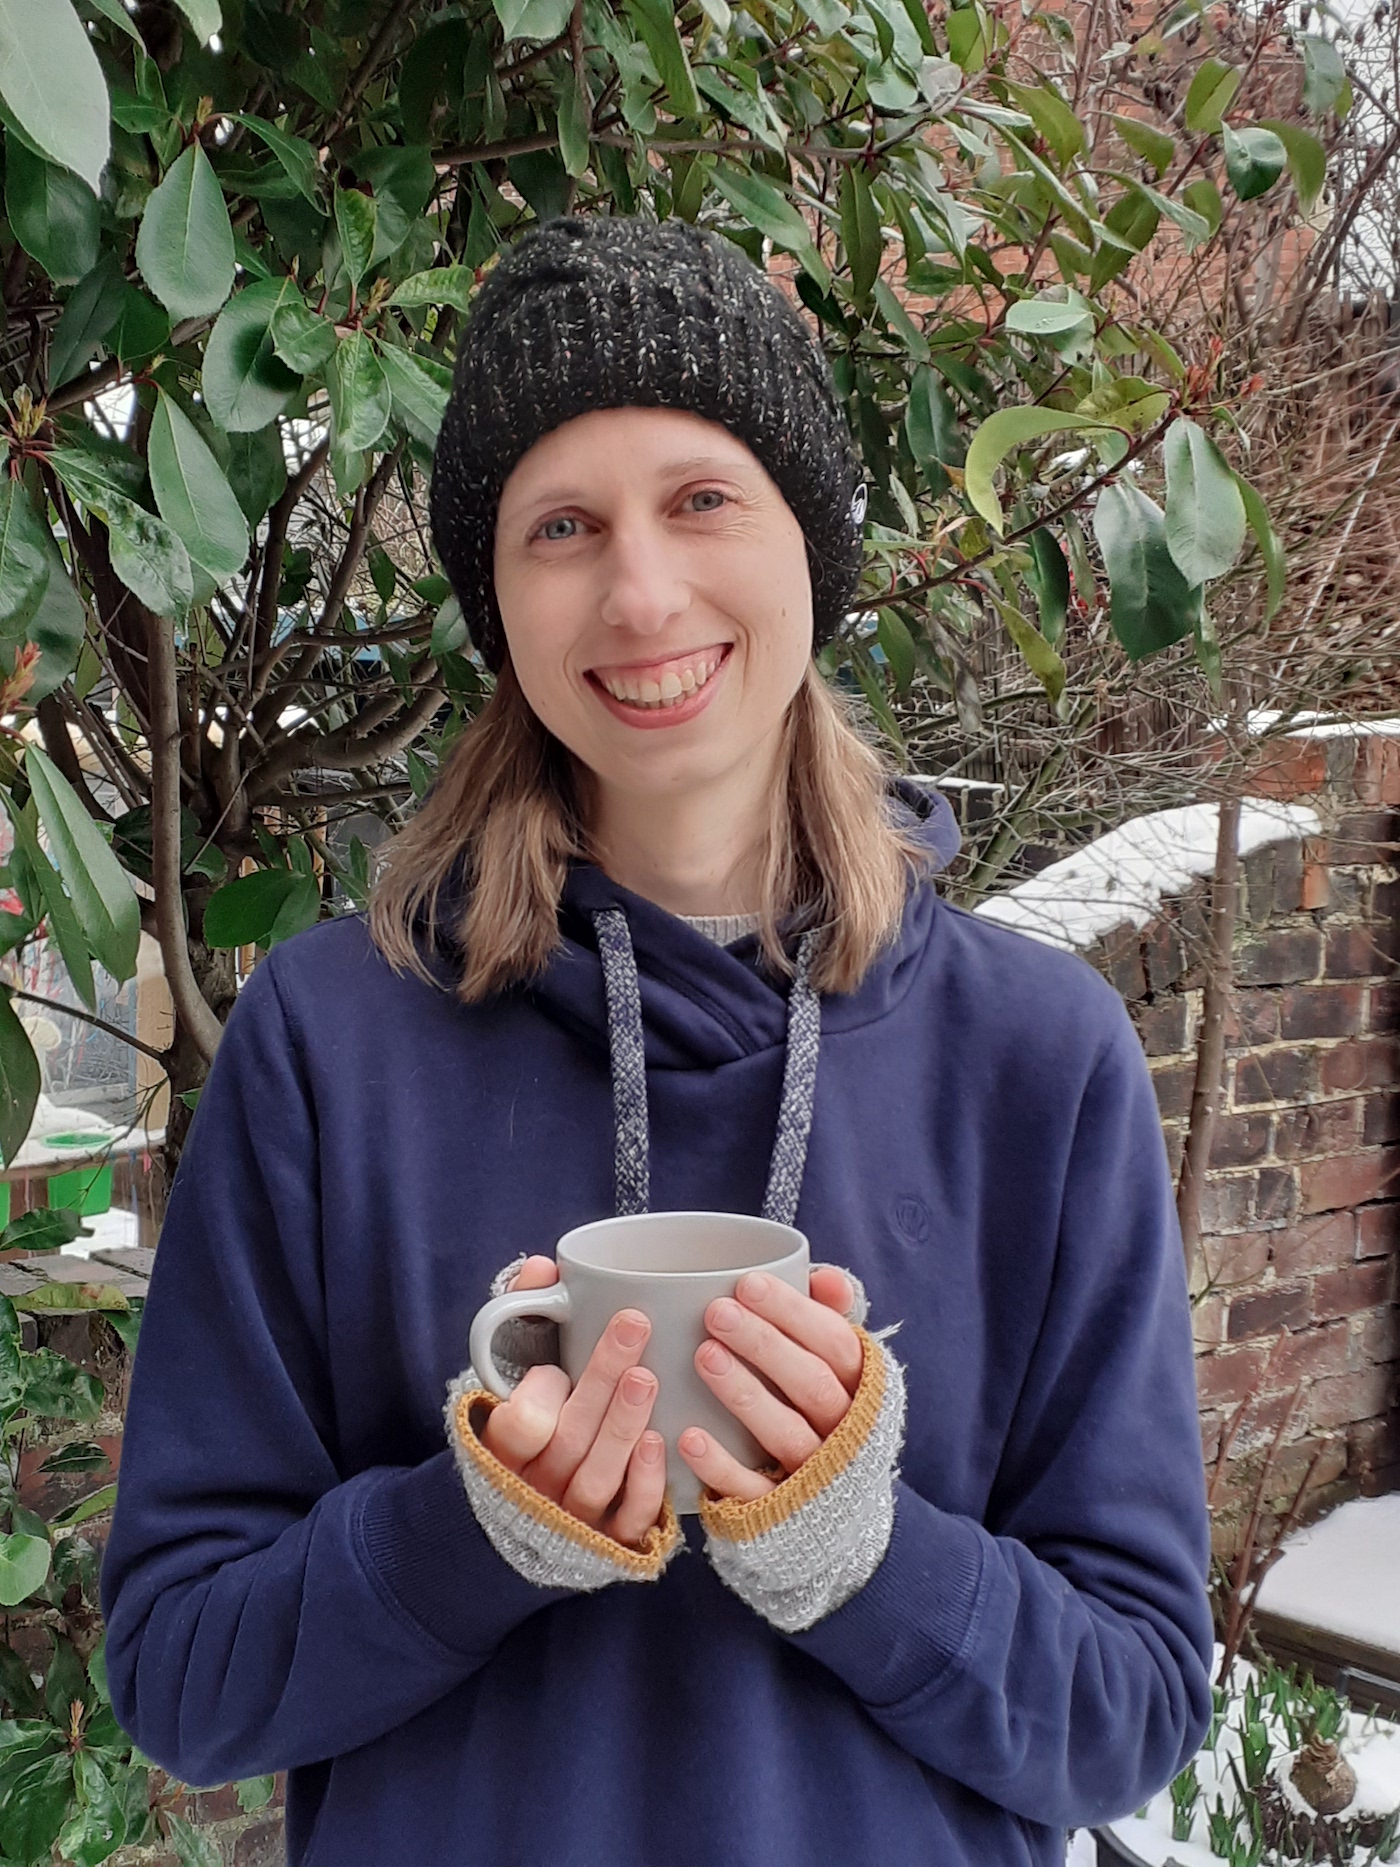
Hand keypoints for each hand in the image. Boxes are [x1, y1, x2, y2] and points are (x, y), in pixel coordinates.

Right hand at [480, 1255, 666, 1546]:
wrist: (531, 1511)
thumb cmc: (530, 1423)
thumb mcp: (513, 1371)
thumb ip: (520, 1315)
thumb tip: (541, 1267)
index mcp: (507, 1448)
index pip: (519, 1425)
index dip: (538, 1394)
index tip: (555, 1364)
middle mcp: (537, 1487)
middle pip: (569, 1437)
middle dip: (603, 1378)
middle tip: (635, 1325)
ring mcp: (574, 1519)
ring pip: (598, 1476)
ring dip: (624, 1424)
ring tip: (648, 1379)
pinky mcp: (610, 1541)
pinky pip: (629, 1519)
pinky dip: (645, 1483)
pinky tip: (661, 1442)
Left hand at [677, 1267, 863, 1502]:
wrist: (839, 1517)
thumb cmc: (826, 1414)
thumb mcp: (837, 1368)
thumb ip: (830, 1319)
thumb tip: (825, 1278)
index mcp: (862, 1390)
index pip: (836, 1344)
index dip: (796, 1313)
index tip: (747, 1284)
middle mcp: (847, 1434)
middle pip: (813, 1385)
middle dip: (765, 1345)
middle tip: (716, 1312)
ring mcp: (817, 1477)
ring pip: (786, 1433)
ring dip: (746, 1394)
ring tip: (704, 1356)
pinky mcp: (783, 1515)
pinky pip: (755, 1490)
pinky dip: (722, 1467)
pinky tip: (690, 1437)